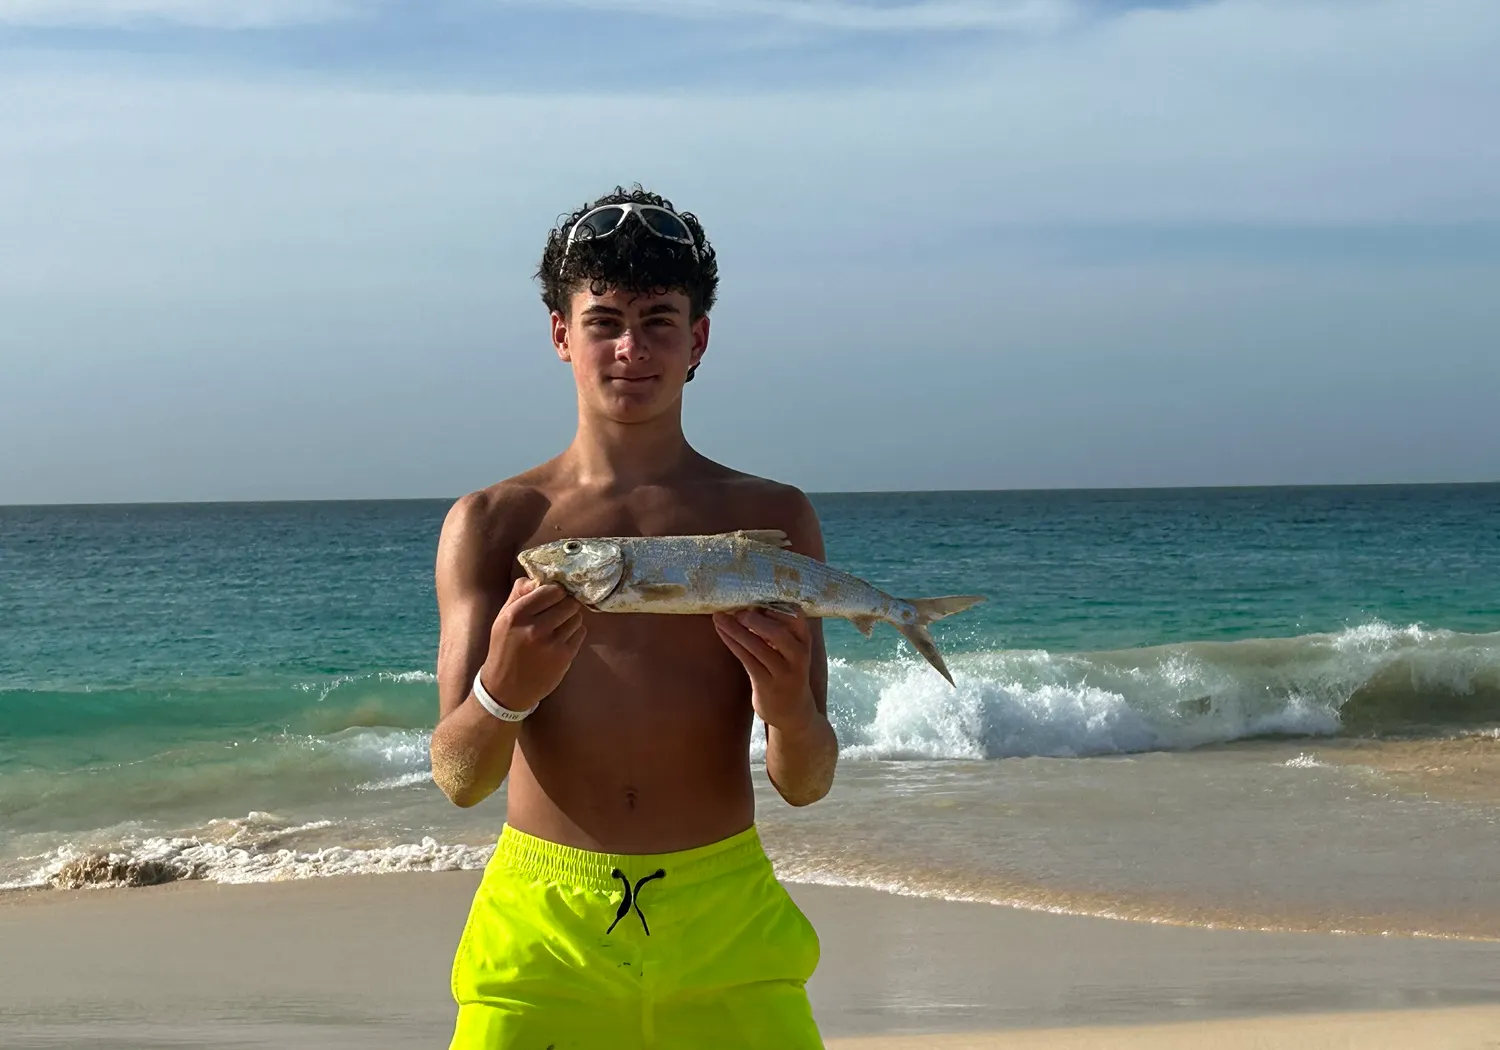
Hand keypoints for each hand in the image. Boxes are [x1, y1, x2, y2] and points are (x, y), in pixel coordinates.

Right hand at [479, 578, 585, 711]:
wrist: (505, 689)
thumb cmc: (504, 649)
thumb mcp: (502, 619)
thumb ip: (519, 595)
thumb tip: (538, 578)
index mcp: (515, 615)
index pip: (551, 590)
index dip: (556, 591)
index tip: (554, 596)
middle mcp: (534, 628)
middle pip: (568, 602)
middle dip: (565, 604)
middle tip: (558, 611)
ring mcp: (551, 643)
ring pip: (576, 617)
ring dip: (571, 619)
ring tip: (558, 626)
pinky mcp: (564, 657)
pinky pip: (580, 633)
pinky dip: (574, 633)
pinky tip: (561, 639)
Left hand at [713, 607, 817, 730]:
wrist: (793, 711)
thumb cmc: (788, 671)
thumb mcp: (793, 650)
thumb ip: (780, 629)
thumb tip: (751, 603)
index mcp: (805, 642)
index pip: (796, 617)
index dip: (775, 606)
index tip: (756, 599)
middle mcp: (798, 656)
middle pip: (776, 632)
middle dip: (753, 618)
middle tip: (735, 609)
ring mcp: (782, 672)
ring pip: (756, 646)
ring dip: (734, 629)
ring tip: (718, 617)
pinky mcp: (766, 684)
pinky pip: (746, 659)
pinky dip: (732, 642)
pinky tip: (721, 632)